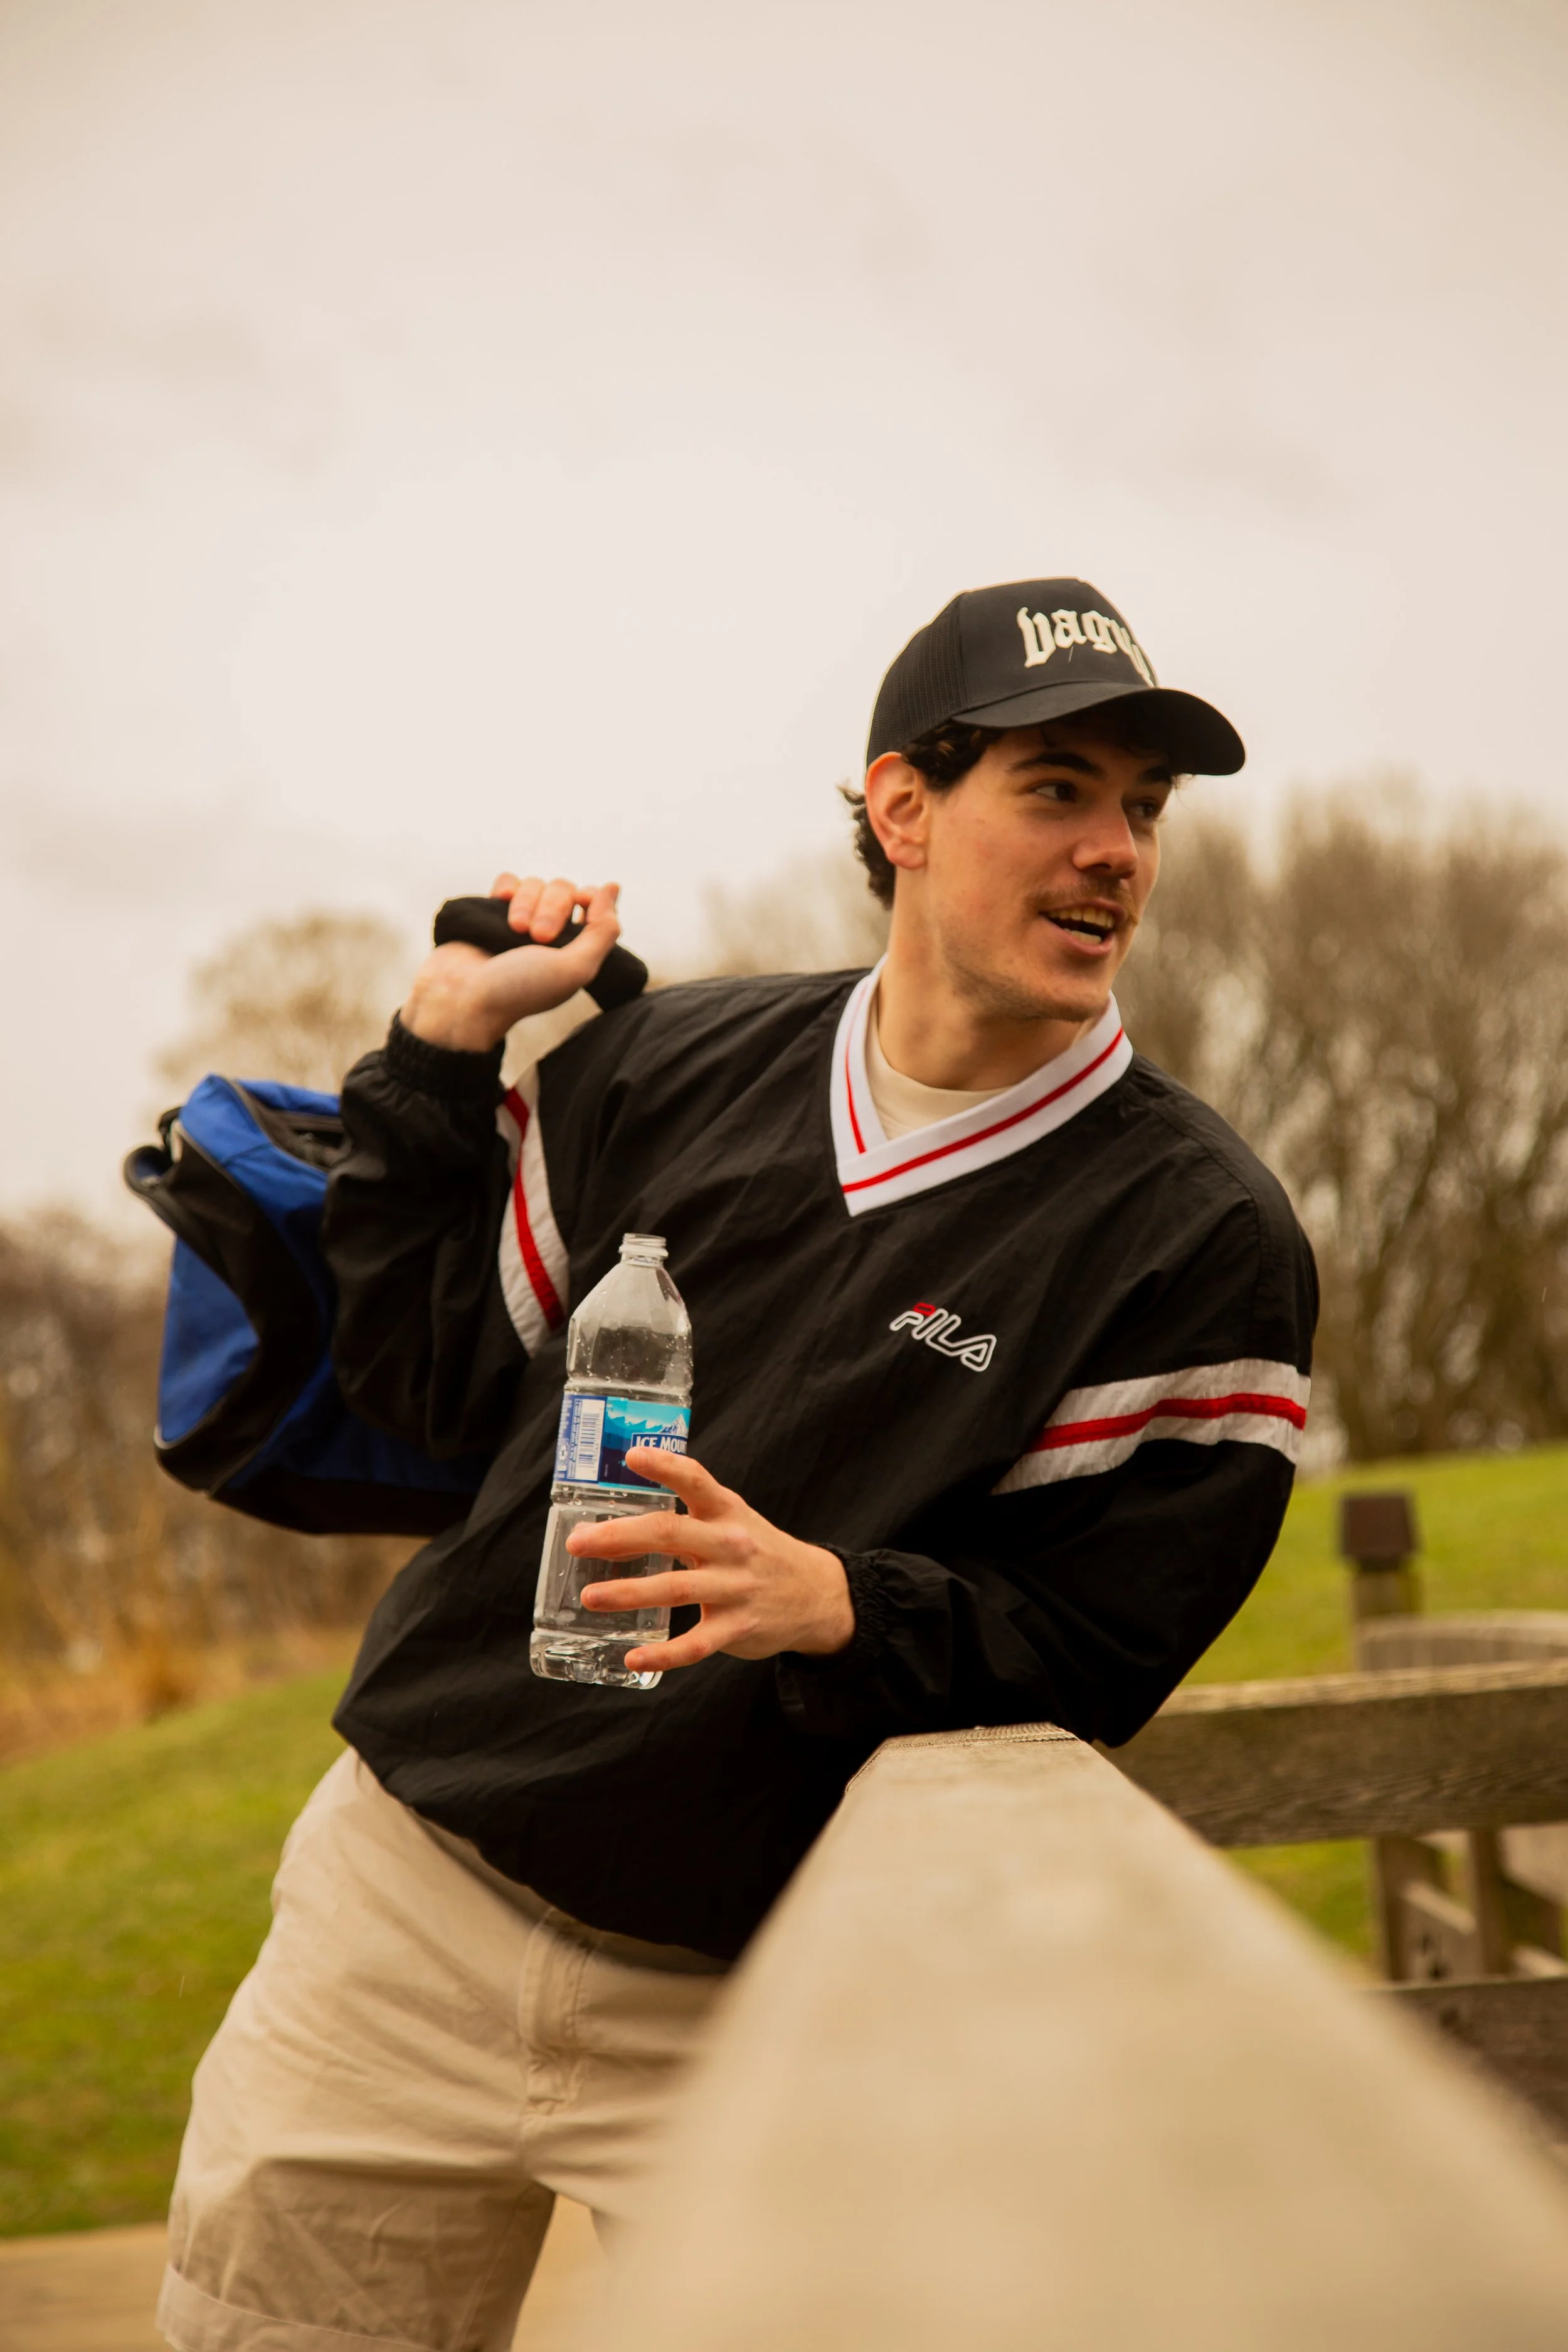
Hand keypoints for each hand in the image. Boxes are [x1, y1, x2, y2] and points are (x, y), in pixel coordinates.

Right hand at [400, 872, 621, 1051]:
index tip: (580, 908)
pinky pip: (508, 881)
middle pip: (564, 889)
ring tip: (514, 929)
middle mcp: (551, 933)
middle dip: (553, 908)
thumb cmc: (520, 990)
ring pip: (536, 883)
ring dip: (527, 902)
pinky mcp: (491, 912)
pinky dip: (507, 887)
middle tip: (538, 937)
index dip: (590, 899)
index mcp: (575, 949)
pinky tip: (500, 901)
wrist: (462, 996)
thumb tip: (612, 887)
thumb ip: (603, 931)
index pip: (594, 903)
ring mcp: (520, 920)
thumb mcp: (575, 969)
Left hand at [570, 1448, 855, 1673]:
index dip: (665, 1466)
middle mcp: (731, 1545)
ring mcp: (735, 1588)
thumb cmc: (757, 1551)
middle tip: (579, 1542)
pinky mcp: (737, 1627)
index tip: (632, 1457)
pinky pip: (695, 1644)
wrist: (816, 1595)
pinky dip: (663, 1654)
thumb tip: (615, 1525)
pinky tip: (633, 1657)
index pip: (696, 1480)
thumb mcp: (732, 1520)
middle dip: (620, 1537)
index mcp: (727, 1511)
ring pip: (675, 1589)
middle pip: (671, 1534)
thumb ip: (687, 1516)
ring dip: (629, 1593)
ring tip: (590, 1596)